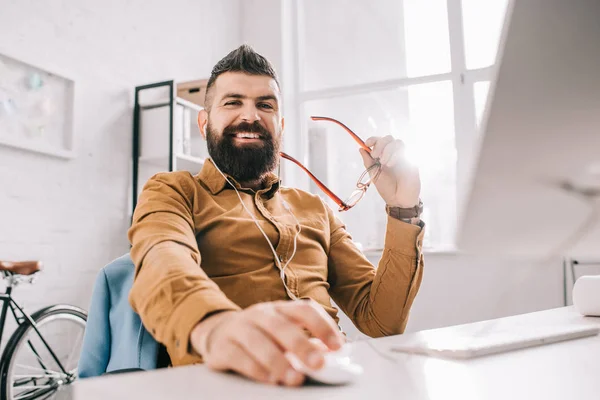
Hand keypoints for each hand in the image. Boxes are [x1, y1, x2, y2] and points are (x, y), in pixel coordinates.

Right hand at [190, 300, 344, 385]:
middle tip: (318, 364)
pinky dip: (255, 369)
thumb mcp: (282, 333)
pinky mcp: (222, 347)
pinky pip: (238, 356)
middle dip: (302, 345)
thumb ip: (305, 341)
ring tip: (294, 378)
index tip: (338, 346)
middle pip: (281, 326)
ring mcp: (239, 328)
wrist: (218, 333)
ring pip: (258, 342)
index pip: (304, 310)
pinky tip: (269, 379)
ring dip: (278, 362)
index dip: (323, 326)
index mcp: (279, 309)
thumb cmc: (260, 335)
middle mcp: (259, 314)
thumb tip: (331, 355)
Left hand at [359, 135, 420, 207]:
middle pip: (388, 138)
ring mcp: (403, 157)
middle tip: (375, 156)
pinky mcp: (412, 160)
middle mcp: (393, 154)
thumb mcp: (374, 175)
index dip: (373, 139)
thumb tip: (361, 149)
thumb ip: (368, 162)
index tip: (367, 143)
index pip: (379, 141)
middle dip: (380, 144)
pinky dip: (396, 154)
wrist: (399, 200)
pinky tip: (392, 164)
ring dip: (388, 150)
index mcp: (383, 156)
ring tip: (384, 163)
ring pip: (397, 142)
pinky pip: (406, 150)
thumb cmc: (387, 188)